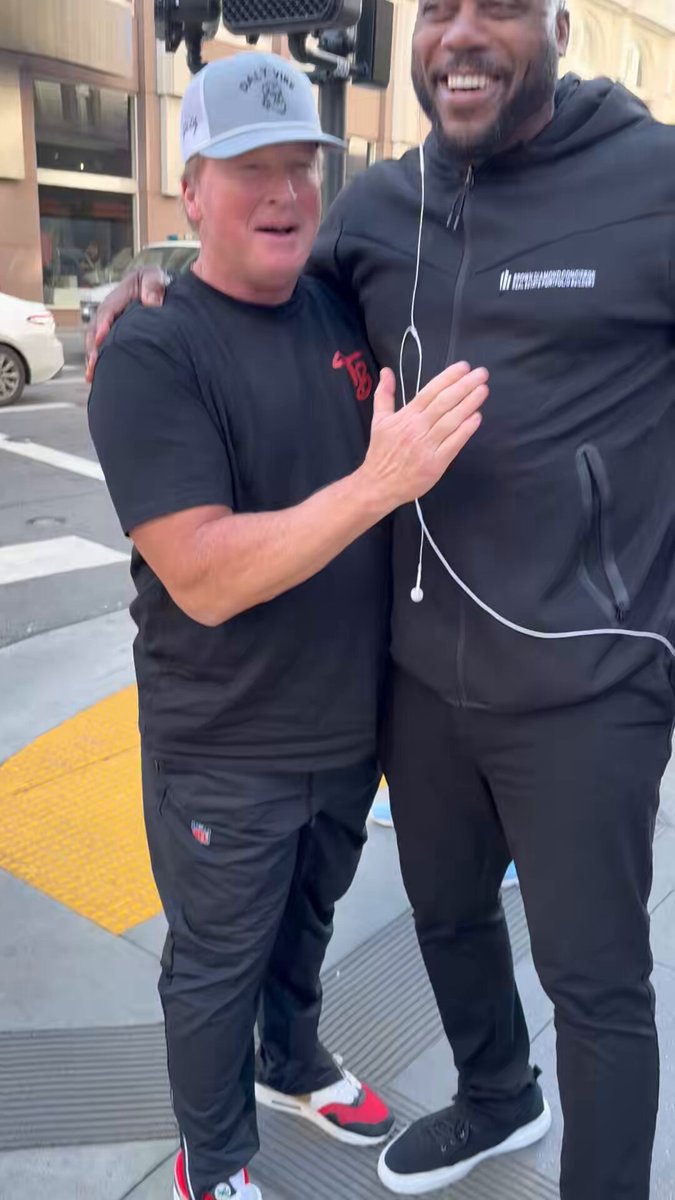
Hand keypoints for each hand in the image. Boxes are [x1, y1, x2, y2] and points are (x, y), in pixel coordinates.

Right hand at [84, 267, 166, 381]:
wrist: (163, 290)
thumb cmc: (158, 283)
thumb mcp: (156, 277)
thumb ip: (153, 285)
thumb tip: (152, 302)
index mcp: (120, 295)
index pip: (108, 309)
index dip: (104, 323)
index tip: (103, 337)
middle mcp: (111, 310)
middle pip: (96, 328)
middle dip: (93, 346)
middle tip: (94, 362)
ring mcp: (111, 323)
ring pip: (96, 340)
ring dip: (93, 357)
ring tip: (92, 373)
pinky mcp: (115, 335)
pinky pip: (104, 348)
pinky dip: (99, 361)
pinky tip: (95, 376)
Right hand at [358, 362, 486, 512]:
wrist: (378, 485)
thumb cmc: (381, 453)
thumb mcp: (379, 420)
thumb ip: (384, 395)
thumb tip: (387, 371)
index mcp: (406, 416)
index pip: (430, 391)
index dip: (449, 377)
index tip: (464, 367)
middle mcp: (417, 427)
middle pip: (444, 402)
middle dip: (465, 386)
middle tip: (482, 373)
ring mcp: (427, 446)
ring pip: (451, 420)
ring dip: (469, 403)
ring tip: (483, 390)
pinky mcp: (436, 463)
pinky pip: (453, 443)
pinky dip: (466, 430)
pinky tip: (477, 417)